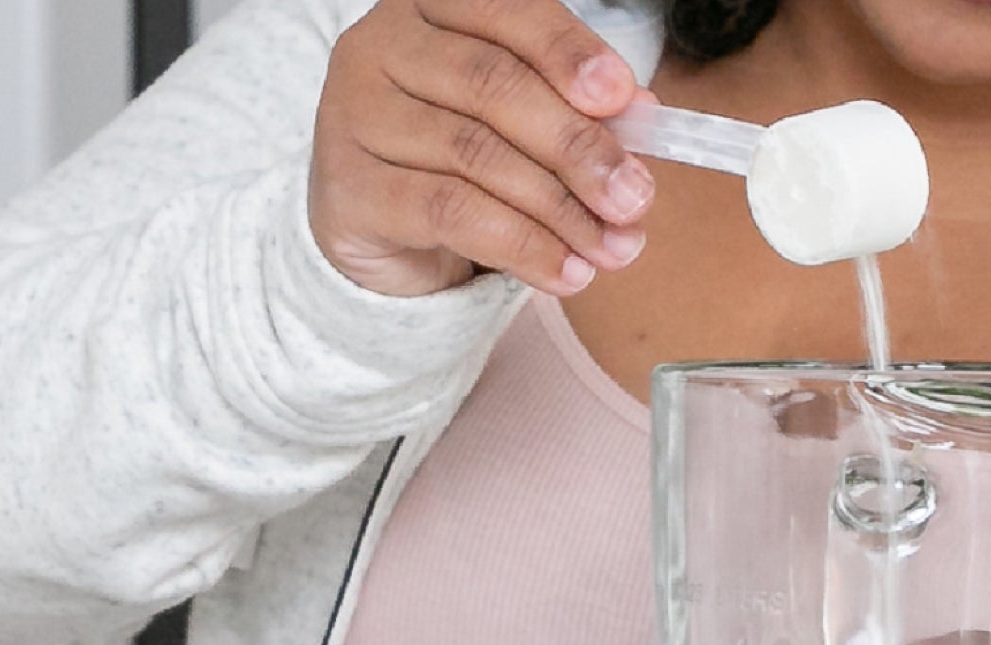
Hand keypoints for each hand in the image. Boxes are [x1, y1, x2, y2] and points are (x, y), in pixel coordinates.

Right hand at [309, 0, 655, 298]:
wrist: (377, 231)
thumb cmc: (453, 161)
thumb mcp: (517, 126)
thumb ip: (573, 114)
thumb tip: (640, 120)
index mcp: (431, 6)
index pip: (507, 12)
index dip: (568, 53)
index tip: (623, 99)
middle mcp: (383, 45)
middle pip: (494, 86)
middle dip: (577, 146)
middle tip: (633, 197)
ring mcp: (356, 113)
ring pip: (476, 154)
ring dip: (558, 210)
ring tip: (610, 249)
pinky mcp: (351, 187)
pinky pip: (450, 213)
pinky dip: (520, 247)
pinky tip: (563, 272)